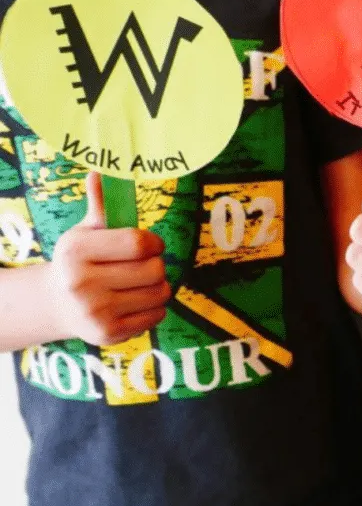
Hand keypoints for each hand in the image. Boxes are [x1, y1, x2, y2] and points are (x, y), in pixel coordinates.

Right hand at [49, 173, 168, 345]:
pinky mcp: (108, 333)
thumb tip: (100, 172)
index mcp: (76, 250)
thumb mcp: (86, 232)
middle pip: (155, 270)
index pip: (139, 243)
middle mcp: (82, 282)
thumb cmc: (81, 260)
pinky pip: (157, 316)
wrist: (58, 303)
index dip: (154, 243)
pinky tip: (135, 302)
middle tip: (144, 266)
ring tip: (140, 284)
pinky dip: (154, 308)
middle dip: (156, 265)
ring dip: (159, 286)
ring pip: (160, 293)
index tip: (151, 245)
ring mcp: (95, 311)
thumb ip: (101, 205)